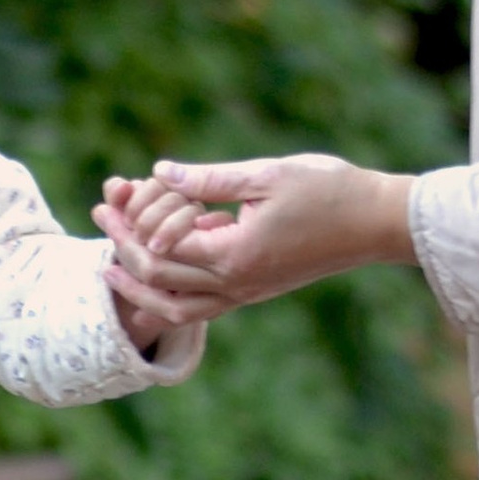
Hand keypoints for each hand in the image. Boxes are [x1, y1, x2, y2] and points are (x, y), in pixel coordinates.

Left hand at [94, 155, 418, 314]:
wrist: (378, 223)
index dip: (128, 224)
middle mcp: (237, 285)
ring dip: (139, 286)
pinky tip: (161, 264)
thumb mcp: (267, 174)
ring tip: (109, 266)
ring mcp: (247, 293)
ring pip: (177, 308)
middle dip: (122, 248)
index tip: (109, 196)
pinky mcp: (256, 289)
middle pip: (159, 280)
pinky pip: (202, 304)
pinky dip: (171, 291)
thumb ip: (210, 178)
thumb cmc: (330, 191)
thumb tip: (159, 171)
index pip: (161, 250)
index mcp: (235, 256)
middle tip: (100, 215)